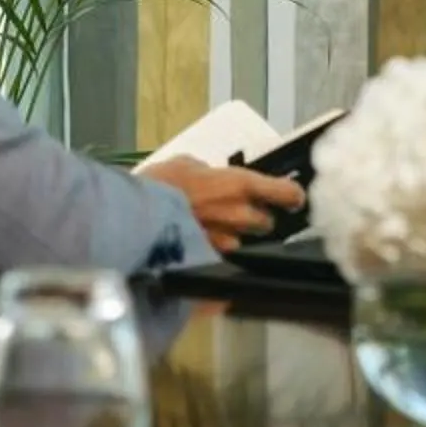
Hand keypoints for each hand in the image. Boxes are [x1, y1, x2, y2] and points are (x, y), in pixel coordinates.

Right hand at [137, 157, 305, 253]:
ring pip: (244, 243)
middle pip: (266, 223)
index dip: (292, 196)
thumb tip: (214, 177)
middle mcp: (240, 216)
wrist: (132, 217)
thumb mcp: (187, 165)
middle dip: (256, 219)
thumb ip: (211, 172)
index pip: (287, 194)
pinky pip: (222, 257)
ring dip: (236, 237)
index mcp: (241, 185)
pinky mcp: (210, 261)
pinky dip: (214, 252)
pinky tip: (198, 244)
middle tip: (238, 212)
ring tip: (212, 229)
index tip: (293, 198)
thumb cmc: (157, 185)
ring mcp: (226, 243)